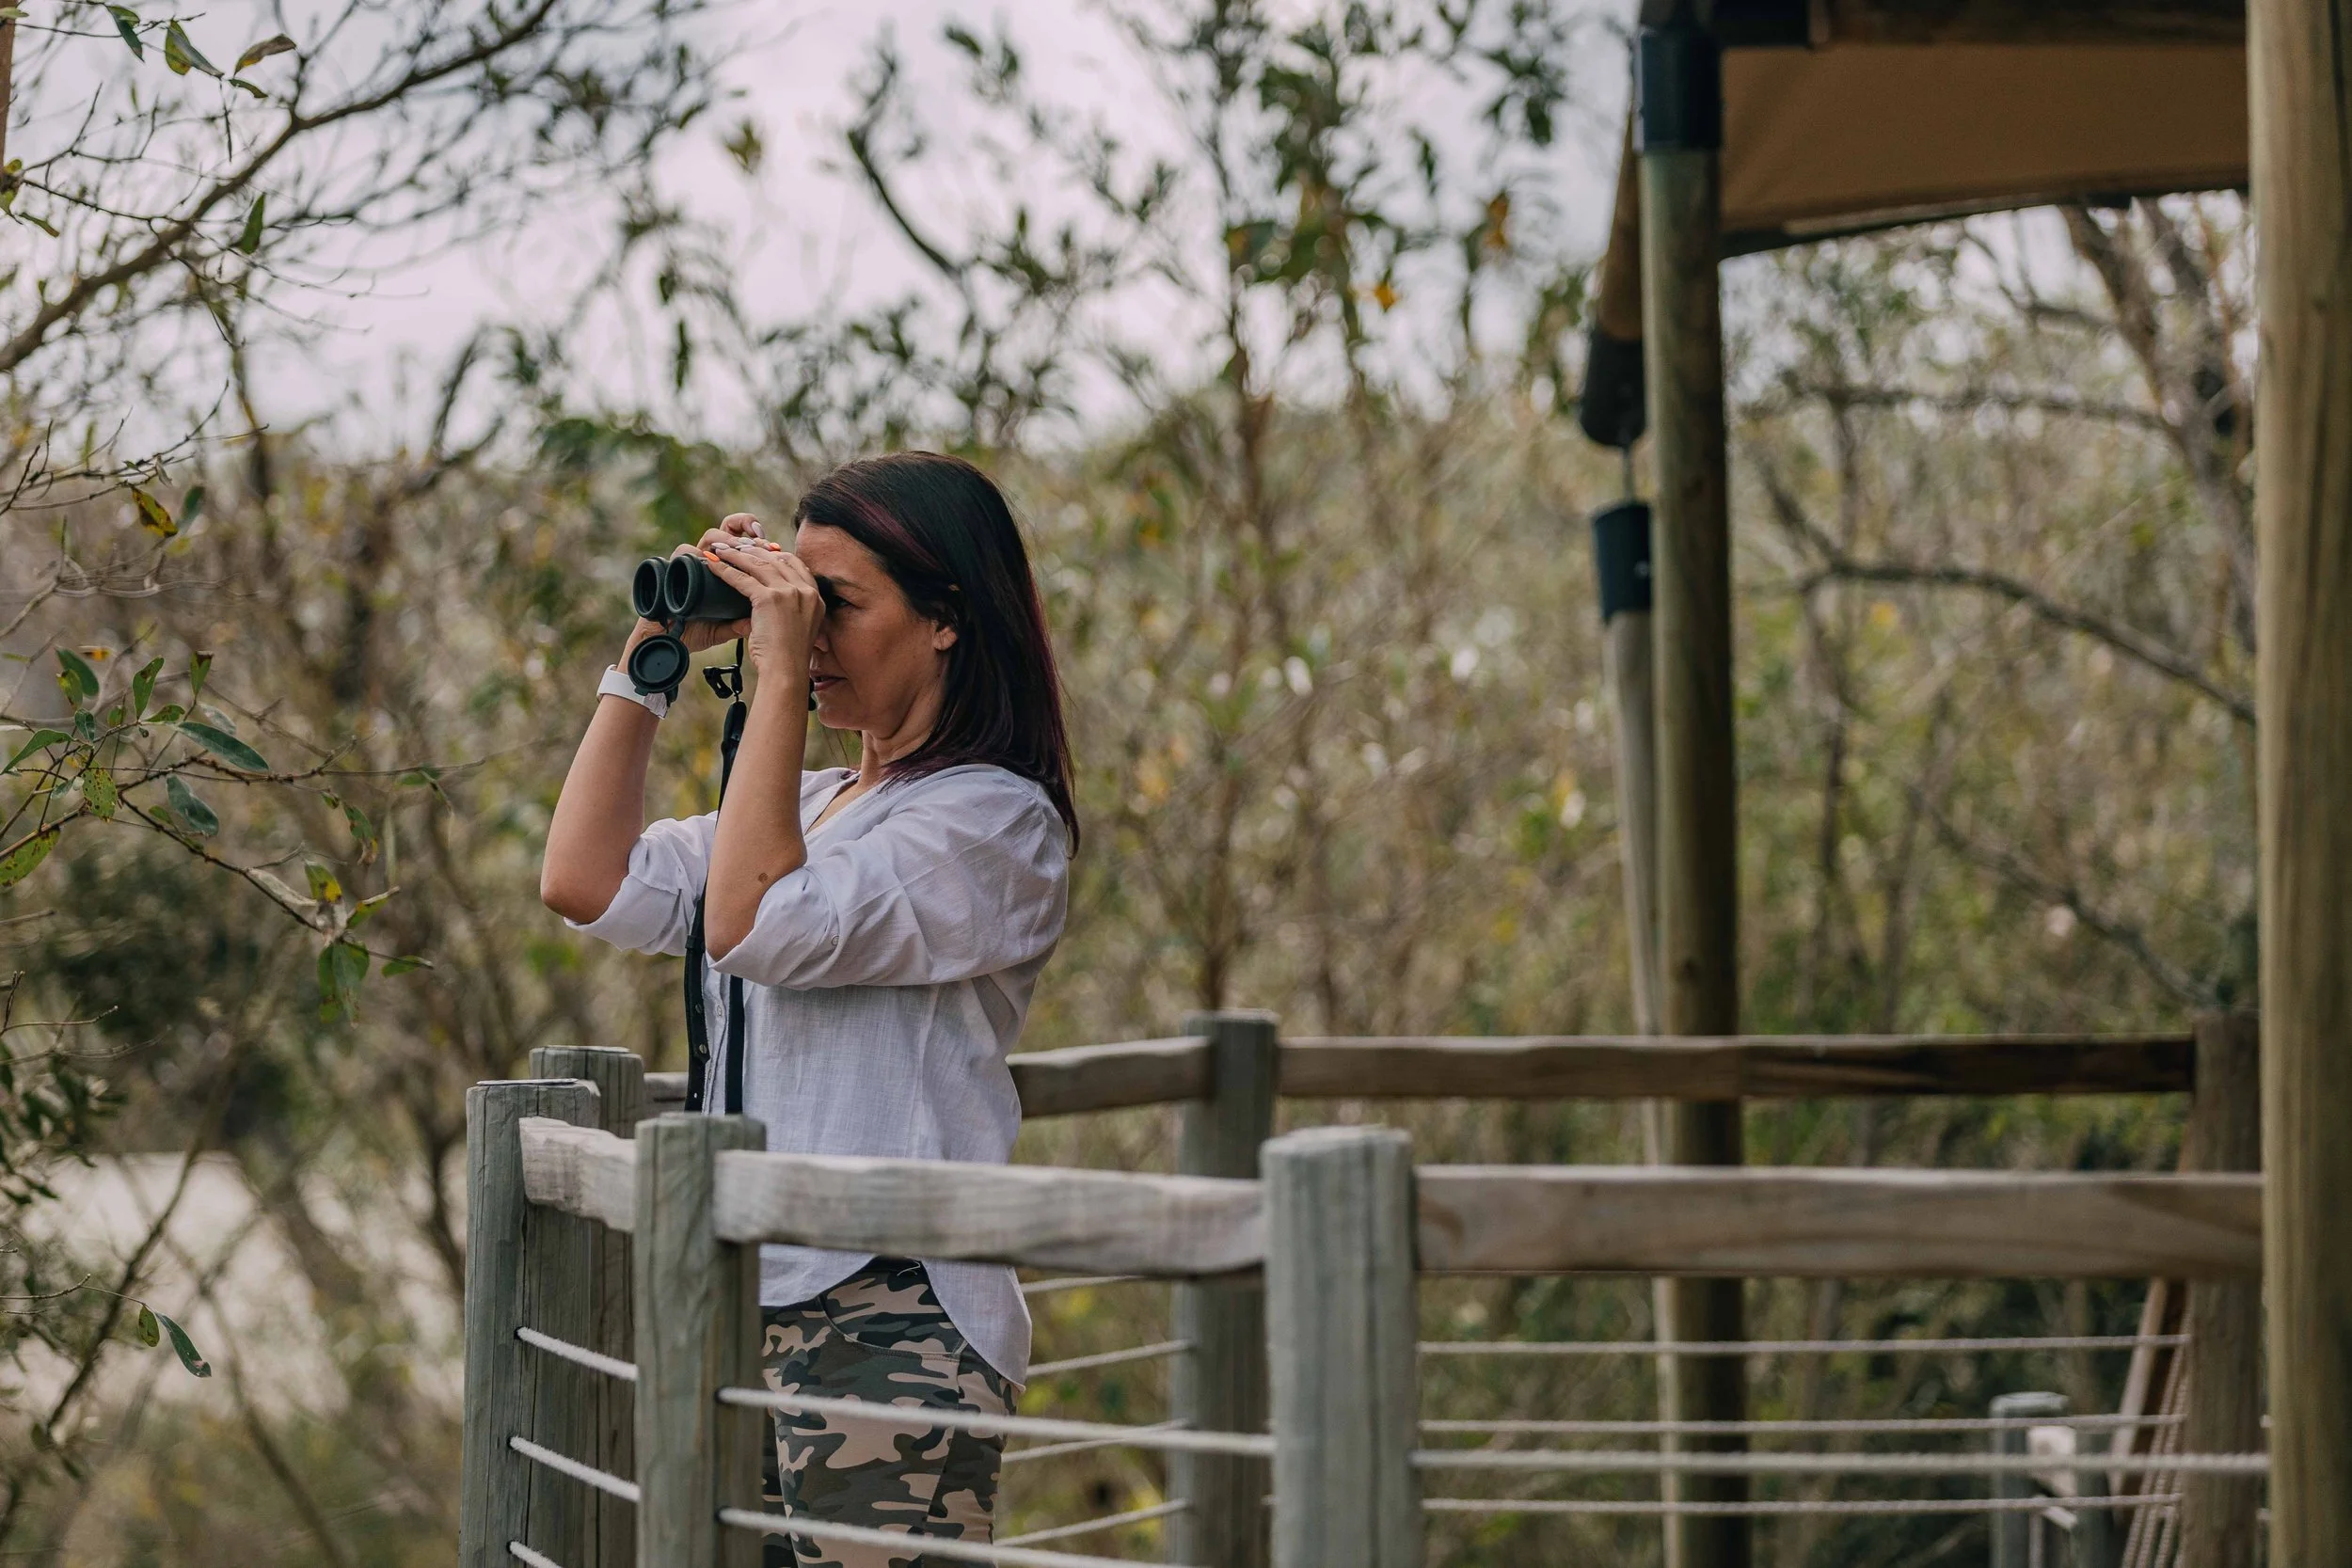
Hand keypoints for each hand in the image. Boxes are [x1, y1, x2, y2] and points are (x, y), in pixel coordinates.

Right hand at [617, 515, 765, 660]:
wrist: (667, 642)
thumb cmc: (695, 632)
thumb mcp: (725, 628)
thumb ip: (742, 623)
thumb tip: (759, 621)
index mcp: (728, 571)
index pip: (747, 546)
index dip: (762, 543)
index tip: (777, 547)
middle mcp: (711, 561)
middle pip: (730, 529)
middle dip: (747, 530)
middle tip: (761, 542)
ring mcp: (693, 562)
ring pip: (710, 536)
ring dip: (727, 538)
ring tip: (739, 549)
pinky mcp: (674, 567)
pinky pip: (684, 552)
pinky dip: (697, 553)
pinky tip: (709, 560)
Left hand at [698, 535, 822, 688]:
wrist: (787, 672)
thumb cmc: (788, 658)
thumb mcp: (799, 628)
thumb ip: (791, 611)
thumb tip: (770, 605)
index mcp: (816, 597)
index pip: (795, 564)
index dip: (775, 555)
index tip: (759, 552)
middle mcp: (805, 591)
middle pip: (777, 559)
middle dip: (754, 550)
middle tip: (735, 546)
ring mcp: (789, 593)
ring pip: (759, 564)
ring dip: (736, 555)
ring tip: (719, 550)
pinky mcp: (769, 599)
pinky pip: (743, 578)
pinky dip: (725, 570)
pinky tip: (712, 565)